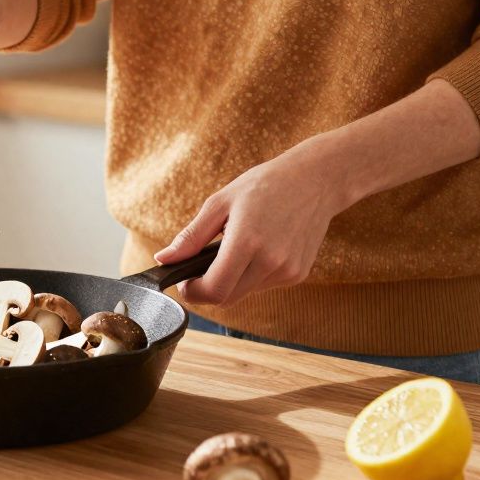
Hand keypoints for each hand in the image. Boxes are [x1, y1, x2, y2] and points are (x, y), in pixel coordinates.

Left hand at [152, 141, 355, 306]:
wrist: (316, 180)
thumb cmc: (264, 185)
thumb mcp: (220, 203)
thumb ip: (191, 236)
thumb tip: (163, 259)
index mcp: (247, 241)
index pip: (214, 290)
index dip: (193, 293)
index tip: (184, 282)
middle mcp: (271, 261)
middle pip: (227, 298)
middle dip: (207, 289)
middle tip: (199, 269)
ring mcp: (288, 270)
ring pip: (245, 293)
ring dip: (231, 280)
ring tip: (235, 248)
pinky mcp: (298, 274)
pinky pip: (264, 285)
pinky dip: (252, 274)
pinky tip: (258, 249)